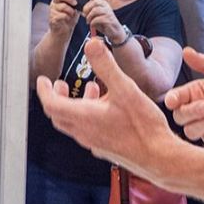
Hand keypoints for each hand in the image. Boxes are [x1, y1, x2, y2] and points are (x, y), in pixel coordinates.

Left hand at [34, 38, 181, 177]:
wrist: (160, 158)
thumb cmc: (143, 126)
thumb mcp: (125, 89)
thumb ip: (106, 66)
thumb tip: (91, 44)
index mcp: (84, 117)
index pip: (50, 104)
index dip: (44, 90)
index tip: (43, 80)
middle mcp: (84, 132)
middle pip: (59, 115)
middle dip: (56, 97)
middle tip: (61, 84)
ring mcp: (94, 143)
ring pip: (74, 123)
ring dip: (76, 105)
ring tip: (92, 89)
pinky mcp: (105, 149)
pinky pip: (88, 130)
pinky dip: (89, 115)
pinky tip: (109, 107)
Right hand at [46, 0, 80, 35]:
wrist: (64, 31)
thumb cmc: (70, 18)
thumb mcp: (75, 8)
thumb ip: (77, 1)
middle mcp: (54, 3)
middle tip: (75, 3)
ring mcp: (52, 11)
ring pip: (61, 6)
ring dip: (70, 11)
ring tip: (72, 14)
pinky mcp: (52, 18)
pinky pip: (61, 15)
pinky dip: (67, 17)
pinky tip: (68, 19)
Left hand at [81, 0, 122, 42]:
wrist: (114, 32)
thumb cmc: (104, 23)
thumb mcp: (96, 16)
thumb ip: (91, 11)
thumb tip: (82, 10)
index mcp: (103, 4)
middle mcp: (106, 6)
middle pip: (95, 2)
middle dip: (87, 8)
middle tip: (85, 15)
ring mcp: (109, 12)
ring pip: (96, 10)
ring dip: (89, 17)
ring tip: (88, 21)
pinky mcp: (109, 19)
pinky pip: (98, 19)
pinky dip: (93, 22)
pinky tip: (92, 25)